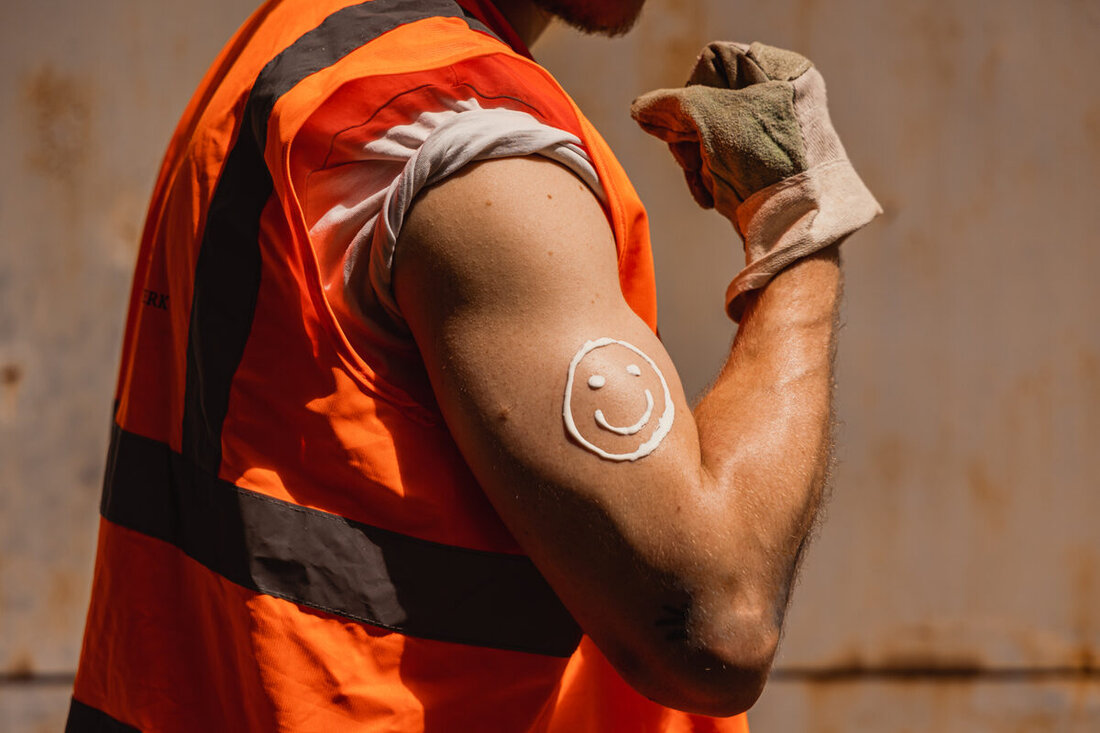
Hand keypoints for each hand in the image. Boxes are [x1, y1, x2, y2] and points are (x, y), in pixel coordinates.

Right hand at [631, 41, 880, 319]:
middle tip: (691, 162)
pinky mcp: (768, 168)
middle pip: (708, 105)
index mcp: (781, 72)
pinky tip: (713, 197)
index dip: (691, 94)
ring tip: (710, 185)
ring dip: (699, 165)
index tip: (684, 124)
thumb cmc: (765, 163)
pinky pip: (724, 163)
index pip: (716, 64)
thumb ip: (670, 105)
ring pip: (711, 138)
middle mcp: (782, 98)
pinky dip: (712, 180)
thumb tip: (639, 108)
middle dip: (692, 139)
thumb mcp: (711, 120)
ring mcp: (776, 135)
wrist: (797, 225)